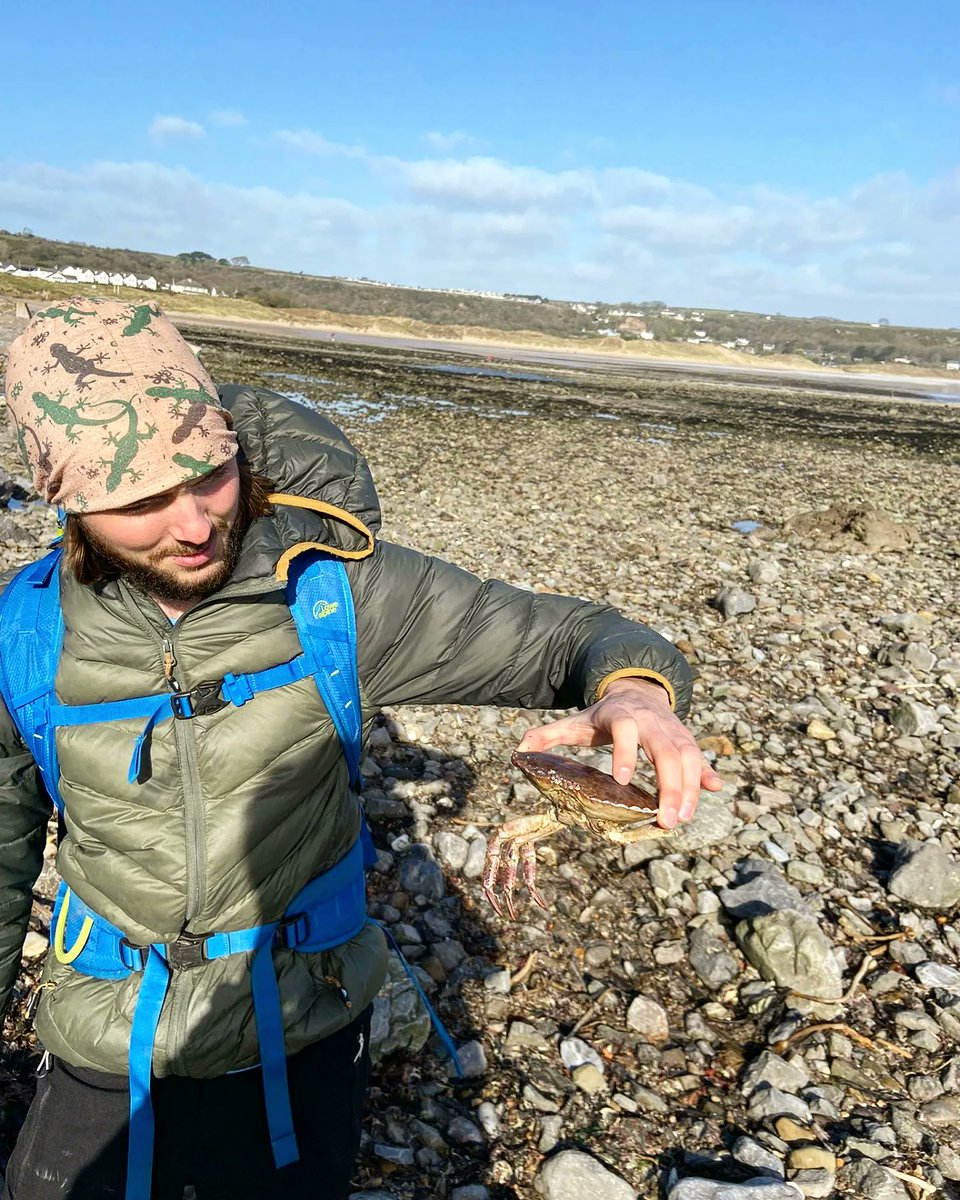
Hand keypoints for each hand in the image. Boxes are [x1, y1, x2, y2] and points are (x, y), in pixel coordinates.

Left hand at [517, 677, 723, 827]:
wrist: (636, 690)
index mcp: (621, 715)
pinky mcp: (686, 738)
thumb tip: (518, 751)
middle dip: (669, 785)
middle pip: (665, 750)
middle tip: (666, 820)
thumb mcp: (575, 722)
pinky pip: (700, 756)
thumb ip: (547, 735)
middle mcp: (651, 721)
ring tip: (682, 819)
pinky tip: (716, 789)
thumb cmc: (603, 715)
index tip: (620, 780)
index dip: (623, 752)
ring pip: (688, 756)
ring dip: (690, 788)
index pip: (625, 730)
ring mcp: (672, 729)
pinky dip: (708, 772)